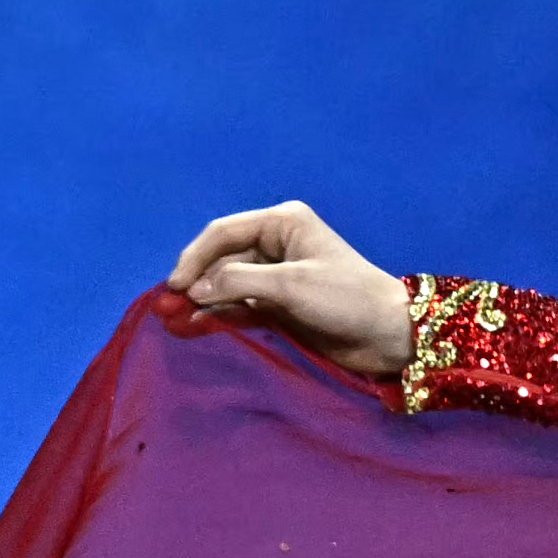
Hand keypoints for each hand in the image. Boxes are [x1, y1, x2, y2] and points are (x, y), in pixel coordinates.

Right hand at [166, 201, 415, 378]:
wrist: (388, 335)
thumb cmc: (346, 299)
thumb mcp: (290, 285)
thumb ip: (238, 283)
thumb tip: (195, 290)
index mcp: (283, 222)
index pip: (224, 232)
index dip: (194, 257)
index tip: (175, 286)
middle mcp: (278, 242)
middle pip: (223, 257)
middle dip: (197, 281)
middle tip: (169, 307)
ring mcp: (279, 274)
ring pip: (229, 283)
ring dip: (205, 300)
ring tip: (177, 319)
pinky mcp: (281, 303)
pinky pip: (241, 304)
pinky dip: (220, 314)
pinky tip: (198, 325)